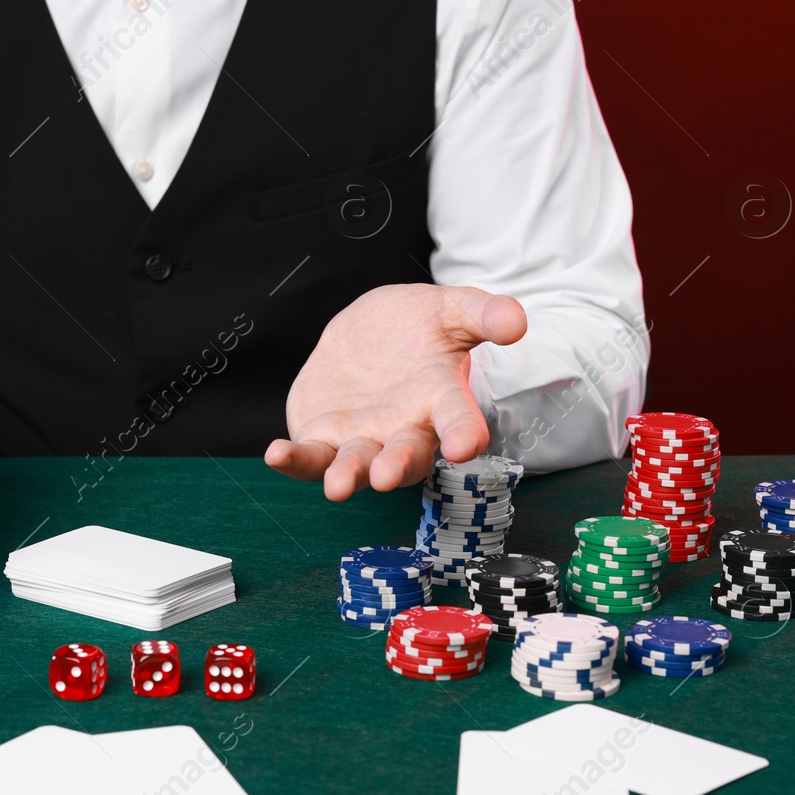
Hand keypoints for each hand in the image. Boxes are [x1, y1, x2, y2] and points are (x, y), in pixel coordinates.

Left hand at [265, 283, 526, 500]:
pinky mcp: (323, 437)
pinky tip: (277, 455)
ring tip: (338, 485)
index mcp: (439, 401)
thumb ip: (483, 314)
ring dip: (347, 475)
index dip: (463, 434)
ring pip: (356, 464)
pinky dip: (294, 461)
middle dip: (397, 465)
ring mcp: (361, 439)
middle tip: (388, 475)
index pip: (457, 421)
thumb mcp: (451, 310)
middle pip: (405, 455)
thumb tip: (517, 321)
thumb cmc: (418, 327)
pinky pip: (309, 456)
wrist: (370, 332)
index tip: (466, 445)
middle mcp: (403, 430)